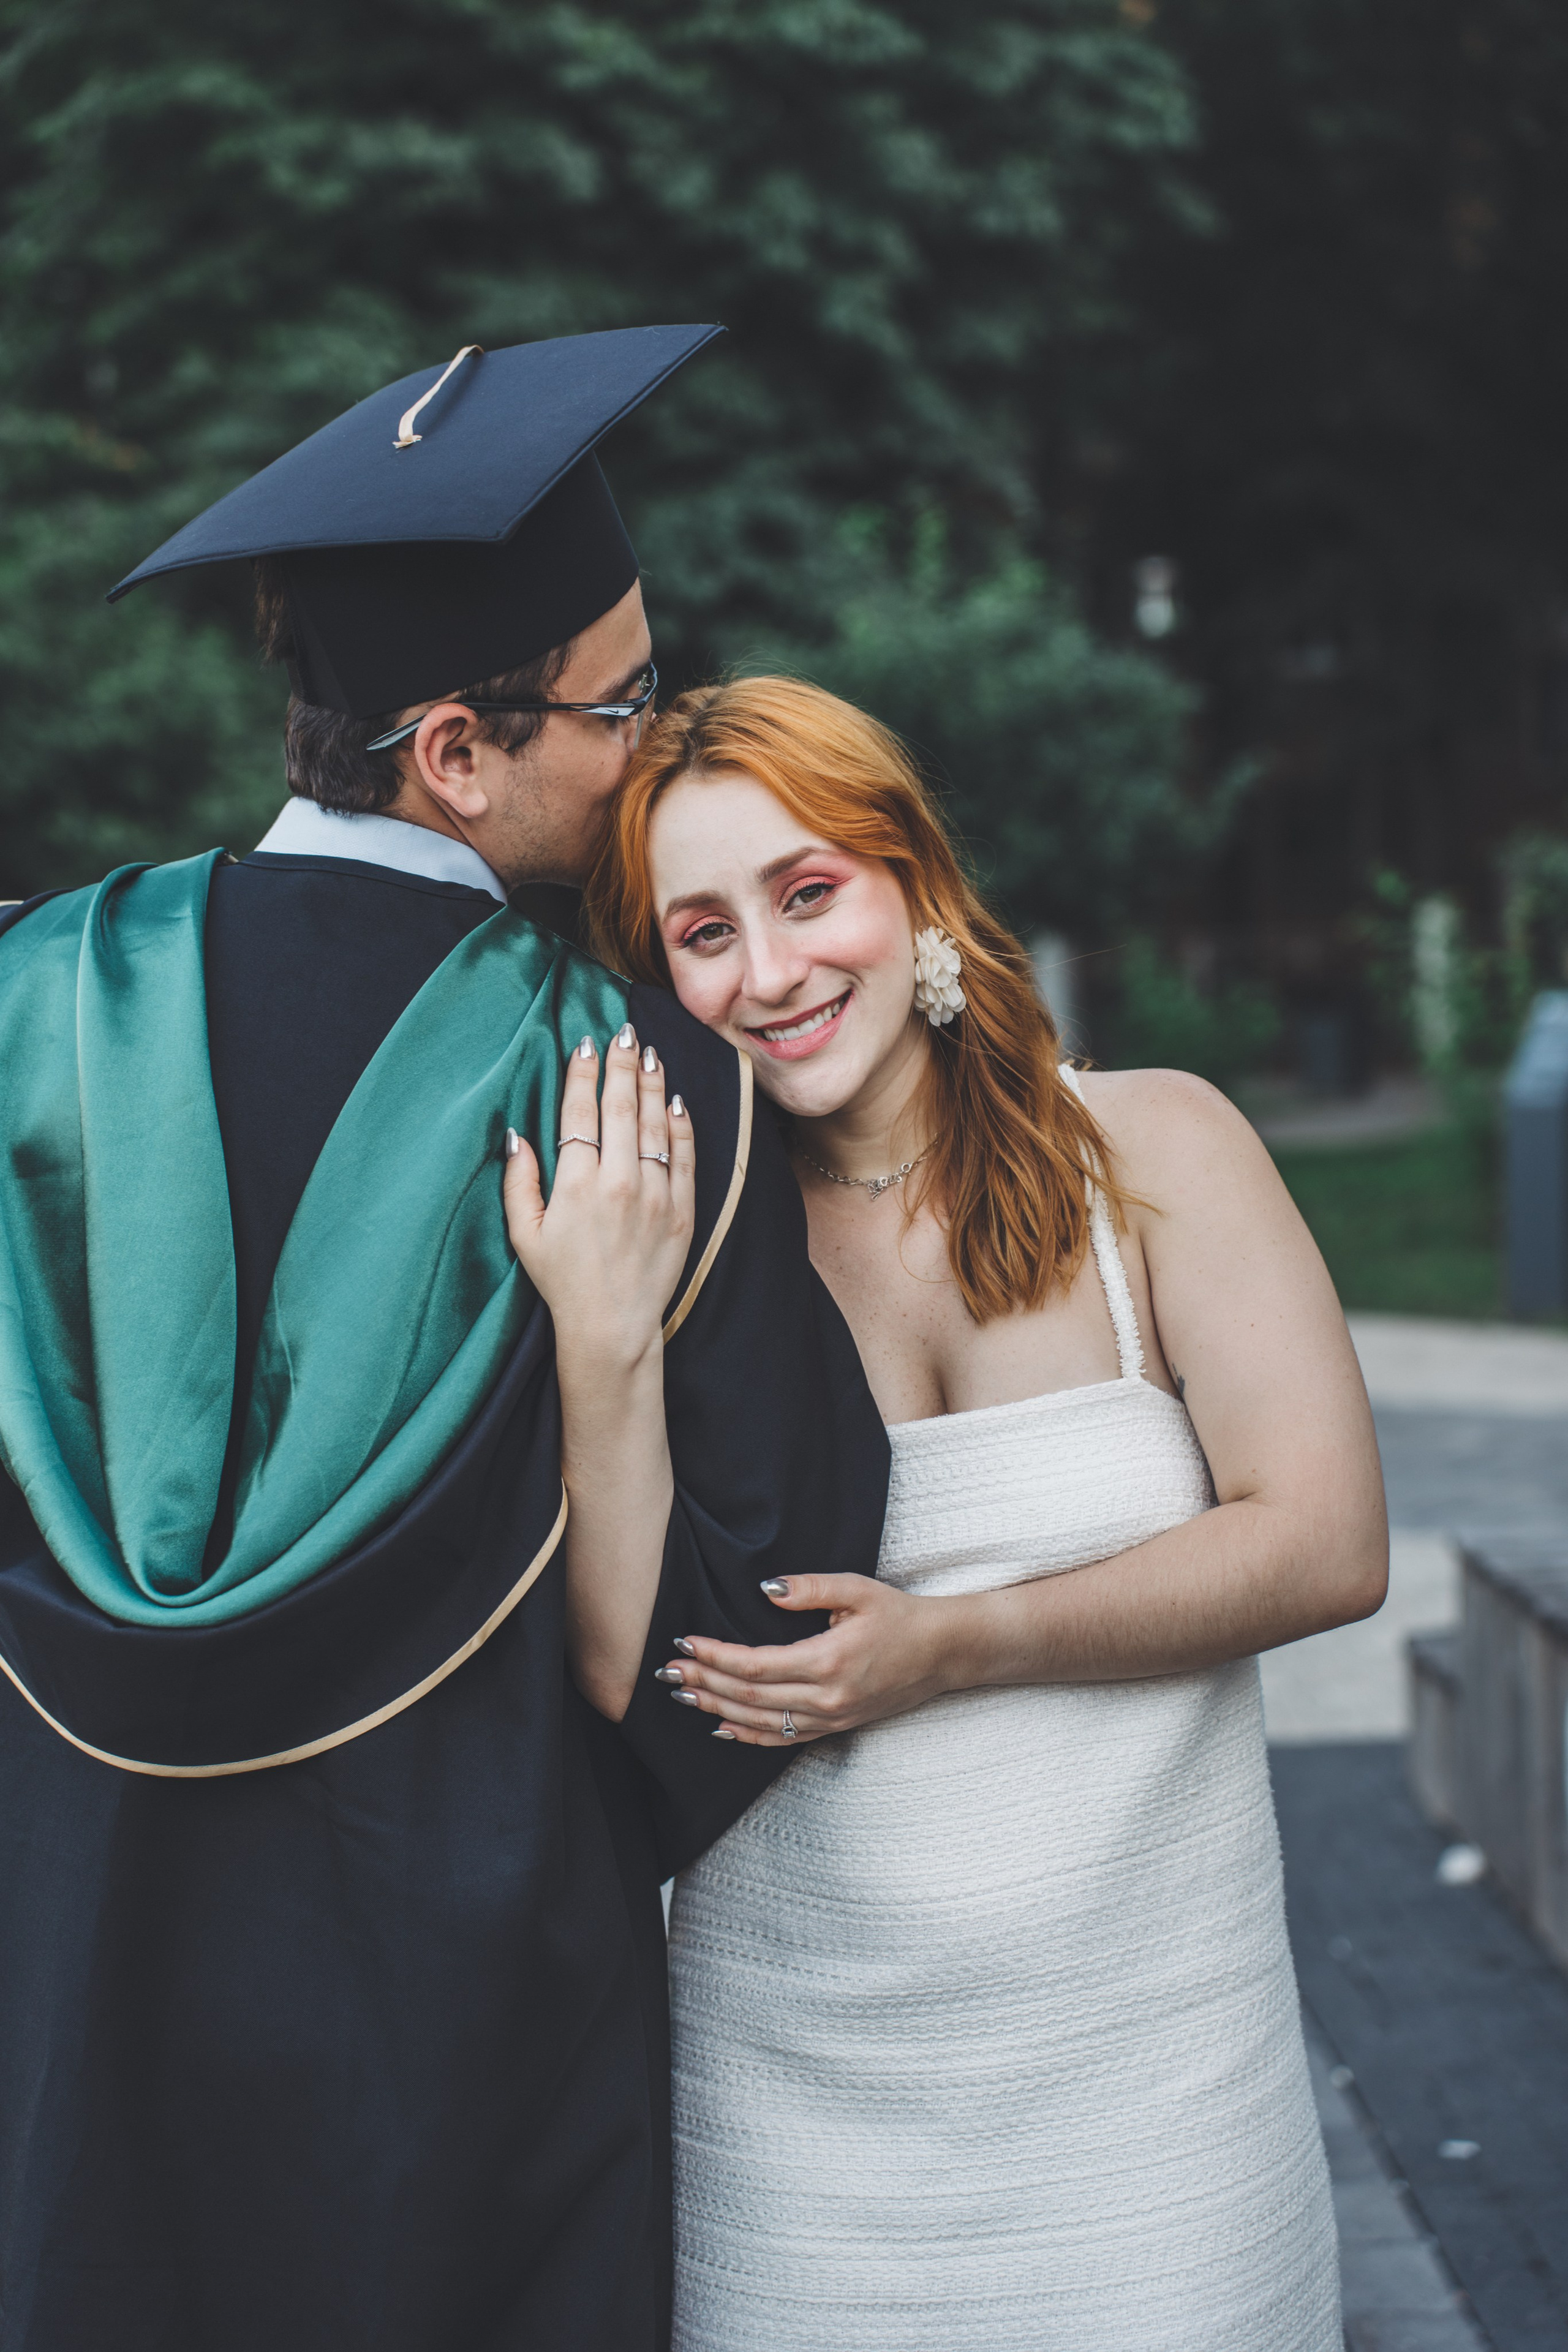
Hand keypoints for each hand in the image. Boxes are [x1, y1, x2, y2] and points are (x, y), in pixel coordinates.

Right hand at [503, 1022, 695, 1364]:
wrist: (612, 1327)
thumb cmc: (562, 1280)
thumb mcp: (524, 1234)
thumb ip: (518, 1182)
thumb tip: (515, 1134)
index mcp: (576, 1183)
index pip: (580, 1112)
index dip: (583, 1074)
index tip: (587, 1045)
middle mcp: (619, 1181)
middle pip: (621, 1107)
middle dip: (623, 1065)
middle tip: (625, 1033)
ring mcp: (656, 1194)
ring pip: (655, 1124)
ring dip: (653, 1084)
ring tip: (650, 1054)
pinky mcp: (682, 1210)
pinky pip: (685, 1156)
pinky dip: (681, 1125)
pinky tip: (676, 1101)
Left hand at [658, 1574, 955, 1745]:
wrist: (943, 1653)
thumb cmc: (900, 1616)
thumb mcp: (857, 1589)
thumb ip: (809, 1588)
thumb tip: (765, 1589)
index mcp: (828, 1662)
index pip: (756, 1666)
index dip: (716, 1656)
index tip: (685, 1642)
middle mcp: (827, 1698)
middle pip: (750, 1697)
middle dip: (705, 1682)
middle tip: (668, 1670)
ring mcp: (832, 1719)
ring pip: (762, 1722)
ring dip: (718, 1709)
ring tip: (683, 1694)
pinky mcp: (837, 1727)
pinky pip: (785, 1739)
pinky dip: (749, 1736)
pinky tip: (723, 1726)